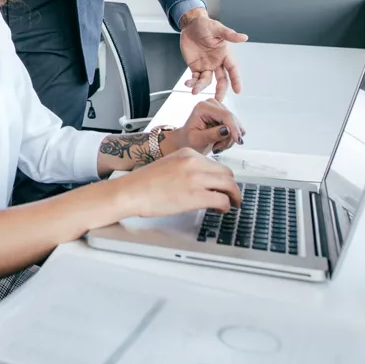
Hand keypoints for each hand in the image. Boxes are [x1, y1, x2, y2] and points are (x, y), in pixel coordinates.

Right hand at [110, 148, 240, 217]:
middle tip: (231, 196)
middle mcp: (194, 162)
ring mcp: (196, 178)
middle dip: (231, 186)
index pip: (215, 163)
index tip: (222, 185)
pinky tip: (220, 210)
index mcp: (187, 153)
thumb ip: (186, 169)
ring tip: (230, 204)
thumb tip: (200, 181)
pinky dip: (226, 207)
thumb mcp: (169, 166)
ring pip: (229, 185)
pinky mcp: (197, 195)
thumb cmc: (144, 183)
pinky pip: (222, 200)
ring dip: (233, 196)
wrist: (130, 192)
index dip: (221, 177)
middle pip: (227, 173)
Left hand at [173, 99, 243, 154]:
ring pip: (236, 125)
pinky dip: (230, 138)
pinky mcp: (225, 116)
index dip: (234, 128)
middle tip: (217, 147)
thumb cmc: (187, 140)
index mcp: (203, 107)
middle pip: (232, 120)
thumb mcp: (196, 140)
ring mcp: (220, 109)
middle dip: (229, 137)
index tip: (237, 141)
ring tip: (216, 145)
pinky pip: (236, 128)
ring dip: (229, 139)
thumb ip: (211, 135)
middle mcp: (212, 104)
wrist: (186, 141)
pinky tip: (220, 142)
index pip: (225, 115)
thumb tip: (226, 130)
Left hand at [178, 8, 247, 99]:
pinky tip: (188, 83)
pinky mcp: (195, 67)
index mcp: (225, 55)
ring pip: (206, 81)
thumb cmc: (205, 25)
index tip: (238, 90)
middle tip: (219, 99)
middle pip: (221, 80)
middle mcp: (217, 63)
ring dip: (201, 87)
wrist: (190, 25)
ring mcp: (206, 66)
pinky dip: (192, 82)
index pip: (232, 69)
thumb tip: (244, 37)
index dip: (236, 79)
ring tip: (195, 91)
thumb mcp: (217, 29)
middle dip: (220, 90)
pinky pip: (195, 78)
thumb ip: (229, 34)